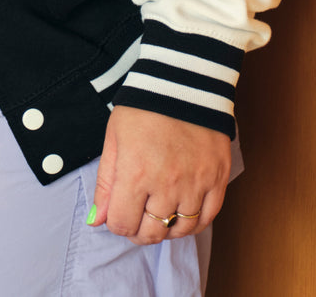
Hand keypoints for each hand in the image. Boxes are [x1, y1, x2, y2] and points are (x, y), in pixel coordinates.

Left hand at [89, 108, 230, 245]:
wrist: (182, 82)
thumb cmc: (143, 108)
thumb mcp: (114, 138)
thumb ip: (105, 182)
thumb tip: (98, 220)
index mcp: (135, 173)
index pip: (122, 225)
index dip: (117, 223)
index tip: (120, 211)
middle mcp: (166, 184)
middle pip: (151, 233)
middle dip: (139, 231)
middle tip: (138, 216)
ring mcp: (195, 183)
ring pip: (180, 231)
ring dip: (167, 229)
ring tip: (160, 213)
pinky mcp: (217, 178)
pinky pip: (207, 219)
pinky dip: (194, 223)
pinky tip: (184, 212)